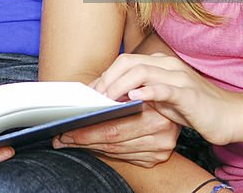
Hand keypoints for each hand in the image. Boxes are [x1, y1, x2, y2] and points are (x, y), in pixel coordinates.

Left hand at [52, 102, 179, 166]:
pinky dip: (107, 151)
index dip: (87, 130)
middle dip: (84, 139)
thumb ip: (110, 91)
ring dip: (91, 146)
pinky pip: (127, 157)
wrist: (180, 105)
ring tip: (71, 141)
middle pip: (113, 140)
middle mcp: (161, 129)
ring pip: (117, 150)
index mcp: (154, 108)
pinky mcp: (159, 157)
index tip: (67, 129)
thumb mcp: (133, 86)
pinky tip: (92, 145)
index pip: (113, 127)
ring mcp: (162, 146)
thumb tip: (80, 98)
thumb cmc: (147, 92)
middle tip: (62, 138)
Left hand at [91, 53, 240, 145]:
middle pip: (128, 62)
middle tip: (93, 99)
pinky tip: (133, 97)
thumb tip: (113, 96)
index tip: (91, 93)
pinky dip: (147, 91)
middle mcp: (167, 65)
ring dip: (119, 85)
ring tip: (106, 100)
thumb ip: (142, 92)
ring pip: (141, 71)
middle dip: (107, 78)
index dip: (105, 75)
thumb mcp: (163, 98)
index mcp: (160, 63)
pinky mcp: (188, 94)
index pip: (125, 61)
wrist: (230, 115)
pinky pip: (164, 88)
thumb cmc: (195, 108)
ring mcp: (178, 77)